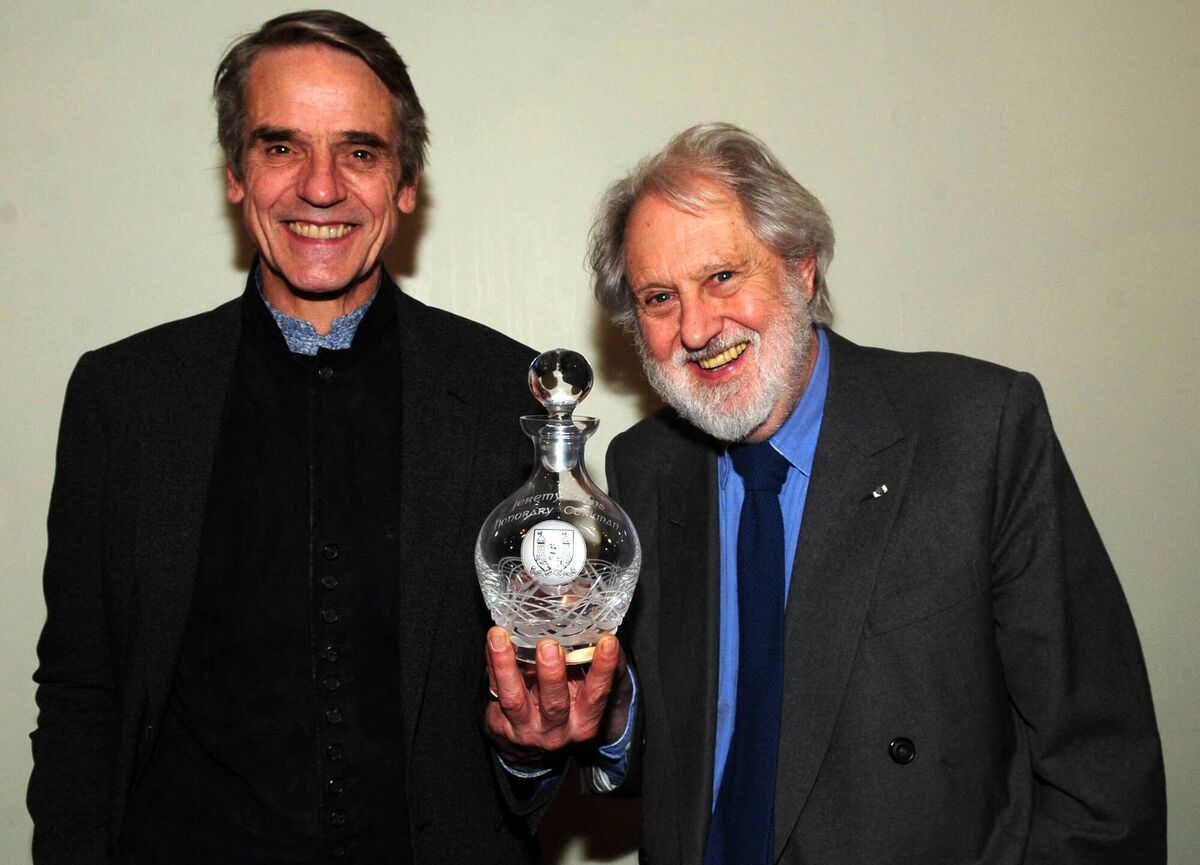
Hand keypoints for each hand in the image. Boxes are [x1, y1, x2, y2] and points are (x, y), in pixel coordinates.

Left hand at [484, 627, 631, 769]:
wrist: (530, 746)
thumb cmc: (563, 706)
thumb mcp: (584, 693)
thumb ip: (592, 664)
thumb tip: (603, 627)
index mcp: (584, 720)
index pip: (597, 694)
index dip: (603, 669)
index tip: (607, 642)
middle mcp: (556, 730)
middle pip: (554, 703)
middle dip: (551, 673)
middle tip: (548, 645)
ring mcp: (525, 729)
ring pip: (514, 699)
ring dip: (506, 665)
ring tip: (500, 637)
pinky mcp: (500, 724)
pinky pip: (494, 689)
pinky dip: (492, 663)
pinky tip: (492, 641)